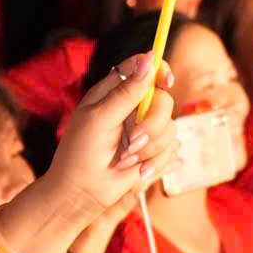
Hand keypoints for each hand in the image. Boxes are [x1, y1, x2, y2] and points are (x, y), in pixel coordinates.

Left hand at [45, 57, 174, 217]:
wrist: (82, 192)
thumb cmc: (81, 153)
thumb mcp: (100, 118)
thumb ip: (126, 92)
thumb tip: (149, 59)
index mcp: (114, 92)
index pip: (142, 68)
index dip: (158, 70)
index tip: (166, 82)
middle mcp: (132, 108)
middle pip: (163, 100)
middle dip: (152, 124)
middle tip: (132, 140)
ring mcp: (144, 129)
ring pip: (170, 127)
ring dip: (150, 148)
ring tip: (126, 160)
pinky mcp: (154, 151)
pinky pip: (172, 150)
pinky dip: (154, 162)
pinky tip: (135, 171)